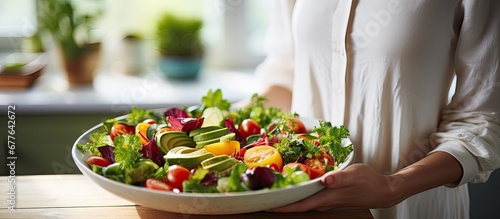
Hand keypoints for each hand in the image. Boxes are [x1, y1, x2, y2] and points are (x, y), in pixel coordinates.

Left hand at [268, 164, 403, 211]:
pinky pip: (308, 196)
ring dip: (287, 198)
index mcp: (325, 198)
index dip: (281, 206)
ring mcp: (325, 200)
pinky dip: (297, 192)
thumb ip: (339, 178)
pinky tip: (293, 184)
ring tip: (271, 190)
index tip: (264, 205)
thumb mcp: (354, 175)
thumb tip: (325, 180)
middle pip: (296, 205)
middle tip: (260, 196)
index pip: (298, 205)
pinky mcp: (329, 196)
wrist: (382, 190)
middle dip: (278, 203)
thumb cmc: (368, 182)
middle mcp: (323, 202)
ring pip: (301, 201)